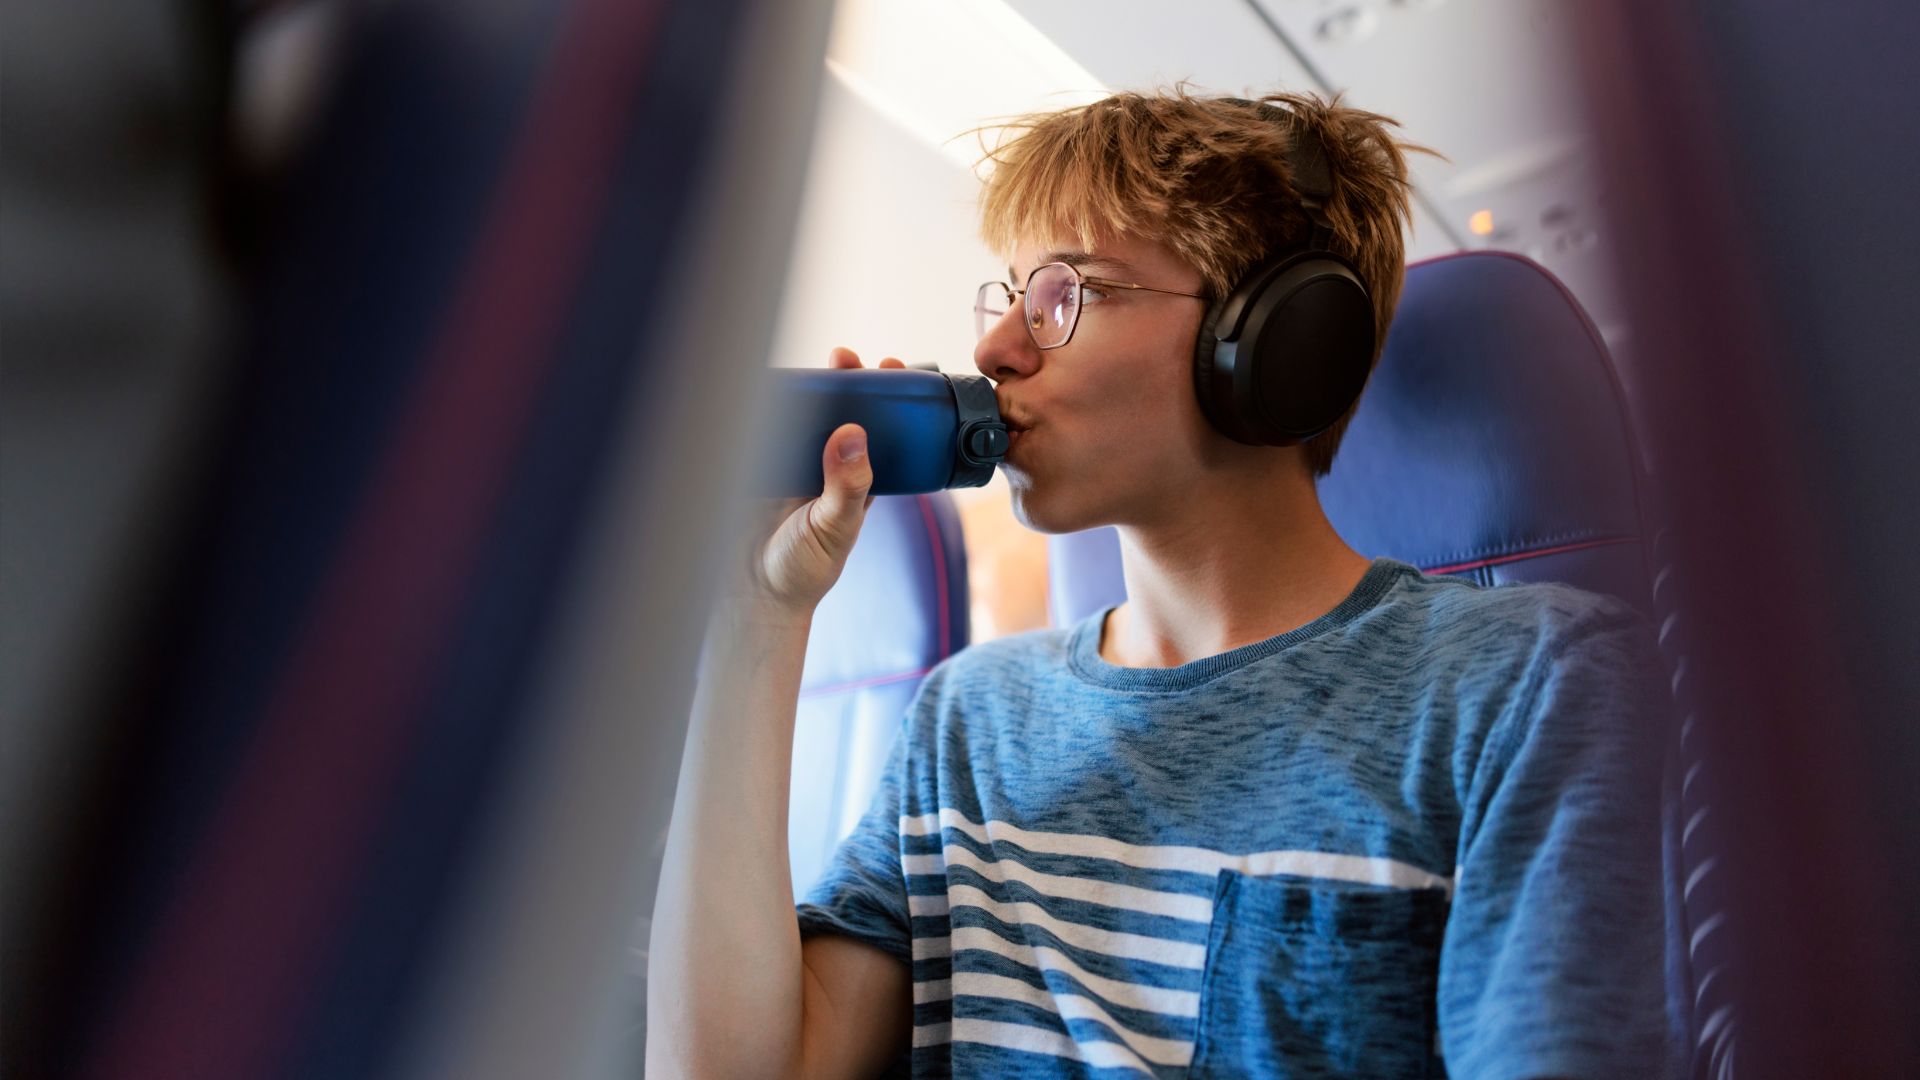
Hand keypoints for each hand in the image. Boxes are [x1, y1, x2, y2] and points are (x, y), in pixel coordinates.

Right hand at [726, 348, 907, 618]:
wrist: (748, 595)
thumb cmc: (803, 570)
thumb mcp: (835, 528)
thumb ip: (847, 486)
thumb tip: (854, 434)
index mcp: (855, 480)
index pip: (877, 430)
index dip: (887, 398)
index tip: (892, 370)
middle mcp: (823, 466)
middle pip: (838, 411)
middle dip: (843, 380)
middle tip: (844, 359)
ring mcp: (787, 462)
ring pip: (800, 415)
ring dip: (805, 389)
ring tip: (811, 367)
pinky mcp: (752, 464)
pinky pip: (760, 429)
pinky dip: (763, 409)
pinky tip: (767, 389)